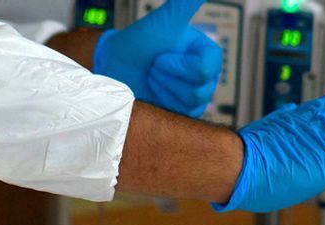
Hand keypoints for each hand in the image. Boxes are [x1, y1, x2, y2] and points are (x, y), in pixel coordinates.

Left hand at [93, 0, 221, 117]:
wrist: (117, 66)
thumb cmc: (139, 42)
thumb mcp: (164, 20)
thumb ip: (185, 3)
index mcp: (207, 54)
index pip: (204, 67)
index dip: (179, 65)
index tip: (161, 55)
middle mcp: (206, 75)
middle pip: (199, 88)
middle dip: (168, 76)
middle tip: (154, 67)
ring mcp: (196, 95)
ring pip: (191, 102)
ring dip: (164, 88)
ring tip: (153, 77)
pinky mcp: (185, 111)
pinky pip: (183, 114)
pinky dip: (164, 102)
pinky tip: (155, 92)